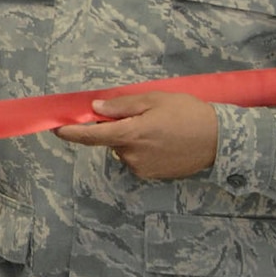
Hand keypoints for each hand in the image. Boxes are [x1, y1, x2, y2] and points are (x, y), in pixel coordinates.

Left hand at [54, 91, 218, 180]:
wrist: (220, 140)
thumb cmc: (188, 114)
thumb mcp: (155, 100)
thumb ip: (122, 105)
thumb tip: (95, 108)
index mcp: (130, 134)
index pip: (90, 136)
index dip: (70, 133)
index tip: (55, 128)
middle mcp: (131, 155)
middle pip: (111, 140)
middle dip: (118, 128)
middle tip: (143, 115)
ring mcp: (141, 168)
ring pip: (124, 150)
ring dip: (132, 139)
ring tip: (160, 129)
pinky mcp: (152, 176)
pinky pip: (137, 159)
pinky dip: (143, 150)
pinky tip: (164, 142)